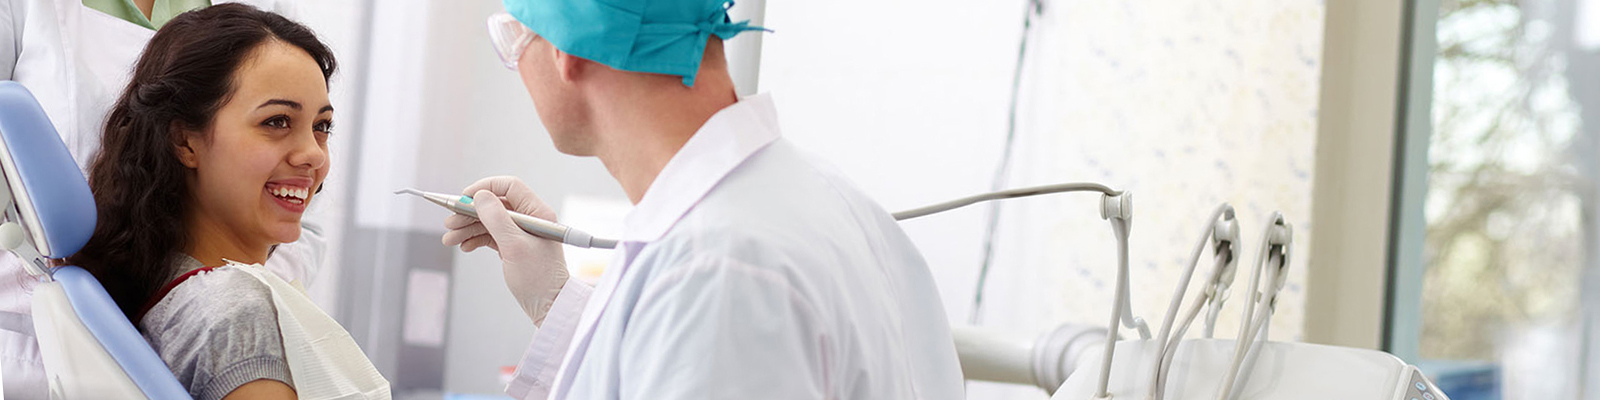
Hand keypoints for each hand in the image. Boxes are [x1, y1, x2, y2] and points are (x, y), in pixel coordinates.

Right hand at [441, 176, 568, 324]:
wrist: (550, 307)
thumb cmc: (539, 278)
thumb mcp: (514, 246)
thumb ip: (496, 219)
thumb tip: (480, 195)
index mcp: (537, 213)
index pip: (509, 186)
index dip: (485, 188)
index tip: (464, 198)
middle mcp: (530, 219)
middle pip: (494, 205)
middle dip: (469, 213)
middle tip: (449, 223)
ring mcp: (521, 233)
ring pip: (489, 221)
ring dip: (467, 228)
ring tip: (449, 239)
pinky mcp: (513, 247)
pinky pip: (490, 236)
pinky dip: (475, 239)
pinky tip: (464, 246)